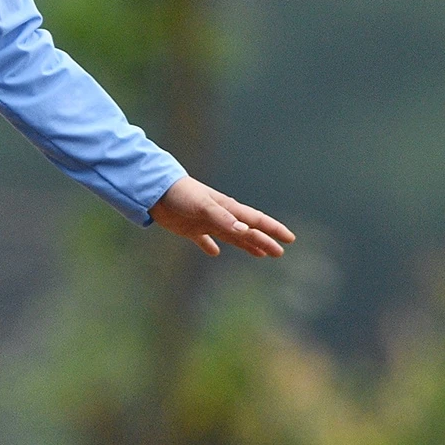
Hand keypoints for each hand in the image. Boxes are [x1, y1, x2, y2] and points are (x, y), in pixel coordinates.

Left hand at [149, 176, 294, 257]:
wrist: (155, 190)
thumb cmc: (181, 194)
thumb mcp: (203, 206)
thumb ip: (223, 218)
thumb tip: (245, 230)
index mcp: (228, 209)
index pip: (256, 220)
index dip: (273, 229)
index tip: (289, 238)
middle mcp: (220, 216)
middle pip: (247, 231)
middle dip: (264, 241)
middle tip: (279, 253)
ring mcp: (205, 222)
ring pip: (231, 236)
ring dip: (246, 244)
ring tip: (260, 254)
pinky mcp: (189, 228)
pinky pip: (204, 240)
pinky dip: (210, 246)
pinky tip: (214, 253)